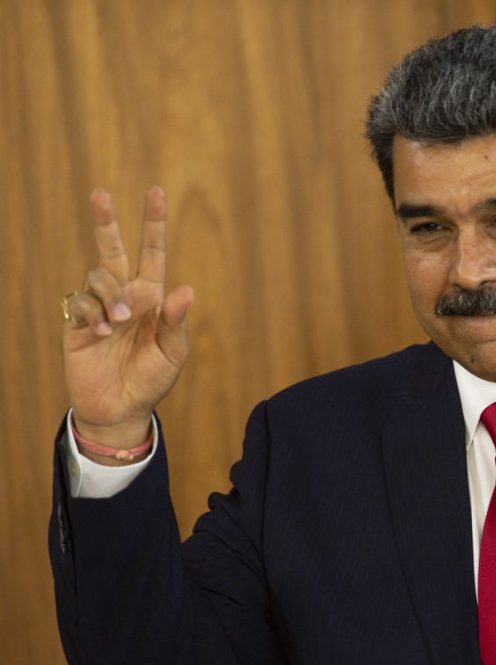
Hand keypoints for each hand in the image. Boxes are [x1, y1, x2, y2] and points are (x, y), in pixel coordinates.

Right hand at [63, 187, 193, 452]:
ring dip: (109, 295)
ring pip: (98, 277)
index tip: (155, 192)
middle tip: (100, 193)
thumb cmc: (152, 379)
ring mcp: (99, 308)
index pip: (153, 253)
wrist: (121, 409)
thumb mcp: (172, 352)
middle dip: (106, 222)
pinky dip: (91, 314)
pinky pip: (79, 303)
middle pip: (113, 250)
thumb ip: (176, 321)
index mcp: (152, 297)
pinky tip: (101, 335)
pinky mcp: (77, 324)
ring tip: (118, 324)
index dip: (153, 224)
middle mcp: (125, 296)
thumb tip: (186, 290)